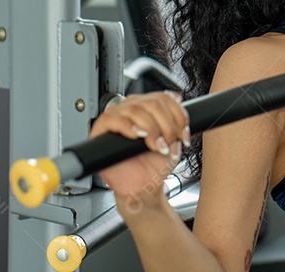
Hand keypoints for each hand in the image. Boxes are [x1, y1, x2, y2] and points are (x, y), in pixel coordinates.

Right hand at [88, 90, 191, 214]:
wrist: (144, 186)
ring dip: (151, 128)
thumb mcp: (174, 140)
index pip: (164, 97)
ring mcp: (116, 117)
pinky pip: (111, 119)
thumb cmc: (155, 164)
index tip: (183, 132)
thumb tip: (178, 101)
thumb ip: (176, 119)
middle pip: (152, 102)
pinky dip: (127, 126)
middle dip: (166, 124)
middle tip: (169, 142)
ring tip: (156, 146)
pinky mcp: (100, 131)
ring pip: (135, 109)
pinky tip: (138, 136)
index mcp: (148, 107)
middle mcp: (132, 108)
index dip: (177, 114)